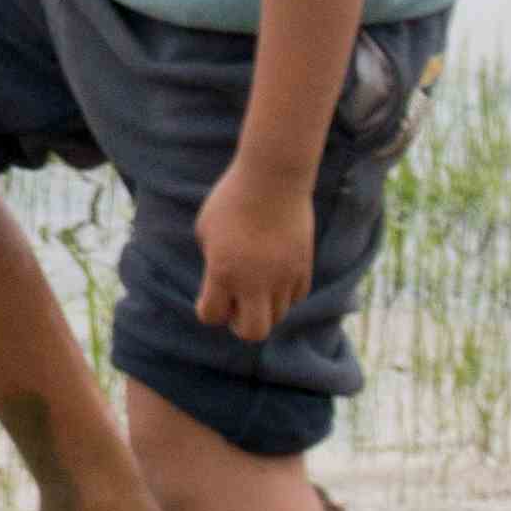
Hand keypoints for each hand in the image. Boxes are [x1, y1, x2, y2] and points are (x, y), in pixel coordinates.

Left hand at [192, 155, 313, 341]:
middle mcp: (255, 281)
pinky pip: (296, 297)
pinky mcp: (303, 267)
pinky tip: (275, 275)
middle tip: (236, 306)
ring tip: (256, 286)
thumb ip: (212, 261)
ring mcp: (283, 277)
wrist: (272, 178)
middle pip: (253, 332)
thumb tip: (221, 283)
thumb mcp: (207, 229)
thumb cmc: (232, 199)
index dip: (207, 309)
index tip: (209, 295)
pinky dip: (284, 294)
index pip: (211, 316)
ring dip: (264, 308)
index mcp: (223, 272)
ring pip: (278, 316)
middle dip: (241, 325)